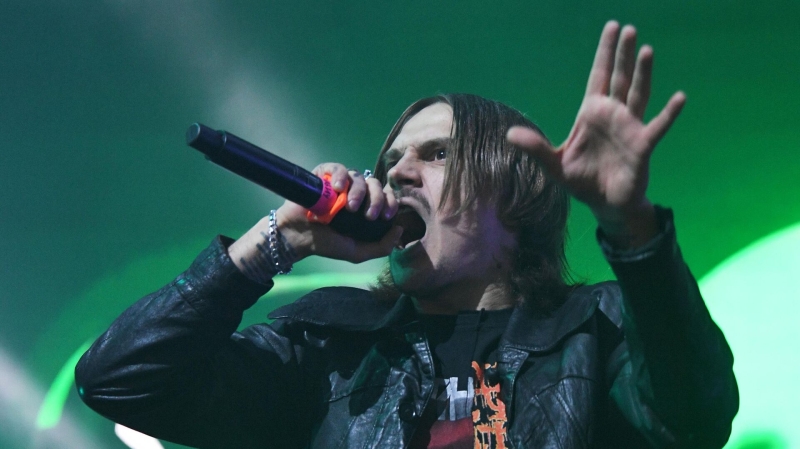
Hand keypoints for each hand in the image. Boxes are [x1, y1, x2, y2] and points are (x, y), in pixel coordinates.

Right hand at [229, 163, 402, 269]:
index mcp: (366, 207)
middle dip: (376, 199)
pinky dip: (341, 176)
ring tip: (348, 207)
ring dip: (358, 191)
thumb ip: (382, 246)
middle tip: (368, 215)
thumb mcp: (358, 252)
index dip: (390, 203)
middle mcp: (356, 192)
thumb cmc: (327, 243)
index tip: (385, 216)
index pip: (386, 197)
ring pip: (359, 177)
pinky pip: (338, 167)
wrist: (299, 237)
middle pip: (375, 185)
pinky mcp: (325, 174)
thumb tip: (401, 229)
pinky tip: (337, 189)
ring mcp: (340, 182)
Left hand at [507, 21, 684, 245]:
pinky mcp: (642, 146)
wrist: (605, 205)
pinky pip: (657, 126)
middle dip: (623, 54)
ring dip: (643, 73)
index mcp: (591, 114)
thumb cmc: (581, 181)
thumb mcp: (553, 165)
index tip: (612, 27)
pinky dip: (669, 113)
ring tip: (647, 50)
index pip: (599, 76)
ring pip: (638, 94)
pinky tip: (680, 97)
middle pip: (619, 78)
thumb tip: (509, 135)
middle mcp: (612, 115)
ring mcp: (629, 128)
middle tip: (629, 29)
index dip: (604, 53)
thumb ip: (535, 148)